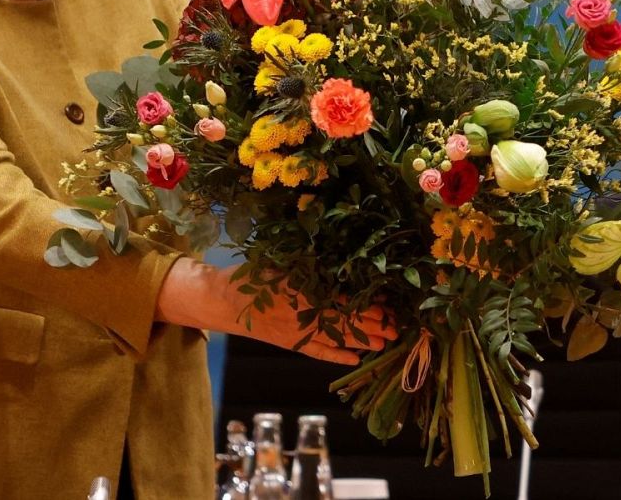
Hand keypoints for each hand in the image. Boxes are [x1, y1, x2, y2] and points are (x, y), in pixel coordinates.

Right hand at [154, 258, 396, 363]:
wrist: (223, 301)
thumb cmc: (253, 276)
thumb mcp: (282, 264)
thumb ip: (310, 266)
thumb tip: (343, 262)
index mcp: (303, 291)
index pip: (343, 301)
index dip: (367, 305)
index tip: (388, 305)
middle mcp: (303, 315)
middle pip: (345, 321)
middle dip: (373, 325)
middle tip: (397, 327)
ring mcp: (297, 333)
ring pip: (336, 339)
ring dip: (362, 342)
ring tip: (386, 344)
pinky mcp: (291, 344)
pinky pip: (318, 353)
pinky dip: (337, 357)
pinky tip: (355, 360)